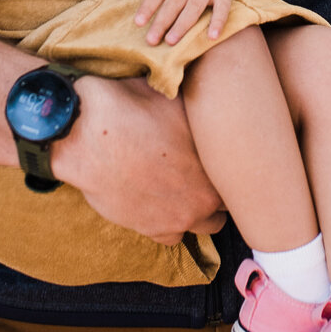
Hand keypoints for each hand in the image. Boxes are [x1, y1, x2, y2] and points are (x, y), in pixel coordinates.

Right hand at [52, 76, 226, 243]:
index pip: (242, 173)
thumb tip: (212, 95)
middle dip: (220, 189)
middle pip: (229, 202)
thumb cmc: (133, 108)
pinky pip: (174, 236)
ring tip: (185, 189)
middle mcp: (206, 195)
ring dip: (200, 209)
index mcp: (217, 161)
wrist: (88, 134)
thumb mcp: (175, 96)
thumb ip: (200, 106)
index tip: (221, 155)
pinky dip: (171, 222)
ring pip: (207, 224)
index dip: (231, 163)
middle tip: (204, 171)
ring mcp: (180, 217)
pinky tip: (162, 204)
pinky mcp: (152, 229)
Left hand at [119, 0, 251, 45]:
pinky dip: (218, 21)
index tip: (138, 22)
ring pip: (194, 6)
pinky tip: (212, 36)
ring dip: (183, 25)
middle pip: (174, 1)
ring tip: (171, 41)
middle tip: (151, 40)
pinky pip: (222, 7)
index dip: (148, 6)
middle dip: (162, 21)